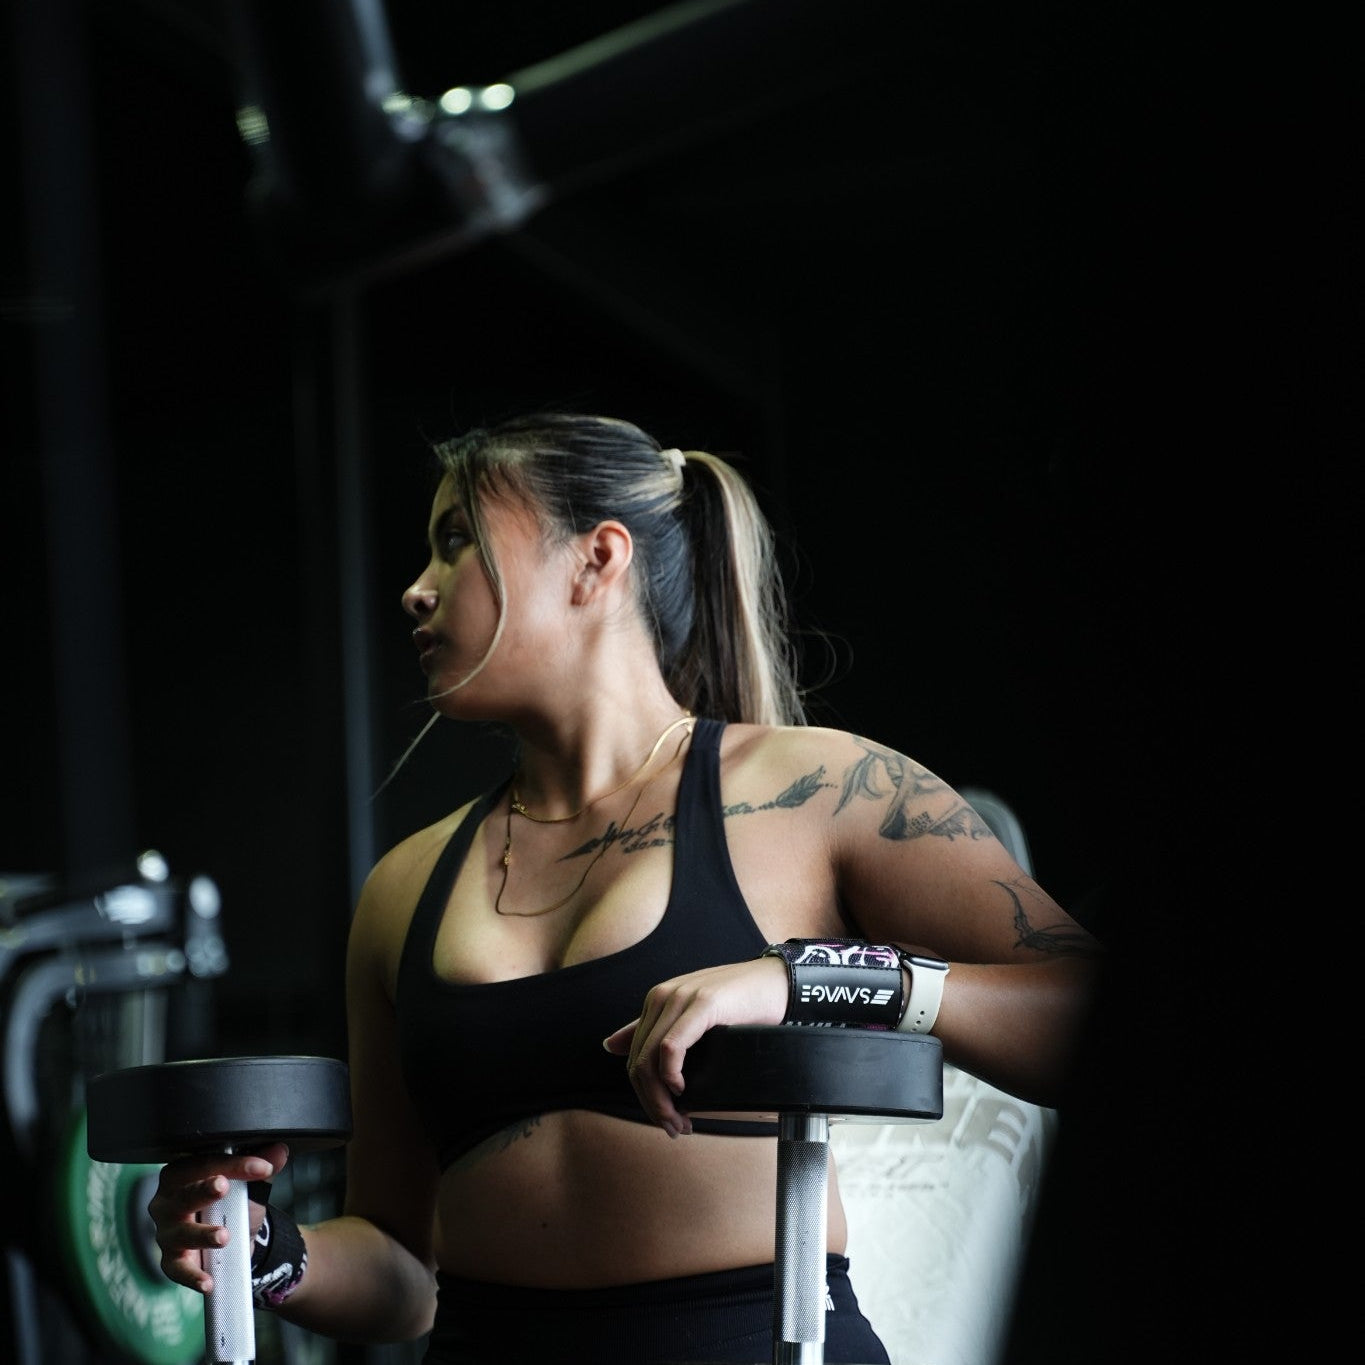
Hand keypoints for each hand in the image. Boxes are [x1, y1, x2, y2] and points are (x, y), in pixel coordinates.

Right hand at [147, 1140, 289, 1294]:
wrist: (234, 1235)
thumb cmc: (231, 1200)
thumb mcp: (249, 1182)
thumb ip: (262, 1166)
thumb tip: (280, 1151)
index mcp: (182, 1173)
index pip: (205, 1164)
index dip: (234, 1164)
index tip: (263, 1167)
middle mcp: (167, 1201)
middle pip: (184, 1194)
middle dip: (203, 1190)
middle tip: (223, 1187)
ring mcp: (167, 1232)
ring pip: (180, 1233)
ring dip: (202, 1234)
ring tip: (224, 1236)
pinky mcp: (171, 1259)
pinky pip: (178, 1269)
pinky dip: (192, 1276)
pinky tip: (208, 1281)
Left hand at [603, 957, 788, 1135]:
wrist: (778, 983)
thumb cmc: (741, 1002)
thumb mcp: (694, 1016)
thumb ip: (654, 1029)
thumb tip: (610, 1046)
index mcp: (656, 1002)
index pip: (634, 1059)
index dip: (645, 1097)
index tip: (667, 1120)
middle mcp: (661, 997)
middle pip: (638, 1064)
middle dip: (653, 1104)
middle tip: (675, 1128)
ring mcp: (680, 998)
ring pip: (649, 1060)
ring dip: (661, 1099)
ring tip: (680, 1119)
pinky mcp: (701, 1004)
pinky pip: (671, 1046)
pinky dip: (671, 1074)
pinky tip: (682, 1089)